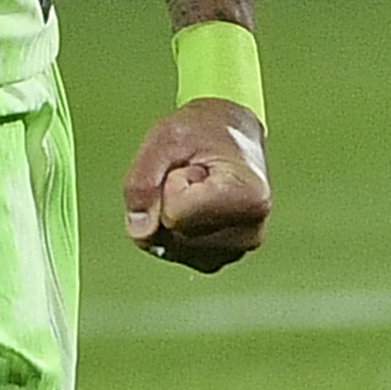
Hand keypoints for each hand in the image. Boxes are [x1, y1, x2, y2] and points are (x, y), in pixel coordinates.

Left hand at [120, 103, 268, 272]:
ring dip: (168, 216)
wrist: (231, 134)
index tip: (195, 167)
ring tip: (196, 189)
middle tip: (194, 176)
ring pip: (168, 247)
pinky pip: (173, 252)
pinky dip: (172, 229)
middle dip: (167, 202)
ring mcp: (236, 249)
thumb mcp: (164, 138)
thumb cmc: (205, 131)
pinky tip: (194, 207)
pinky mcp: (221, 258)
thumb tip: (141, 231)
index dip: (171, 184)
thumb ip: (142, 182)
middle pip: (171, 234)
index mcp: (248, 198)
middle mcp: (249, 232)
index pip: (174, 215)